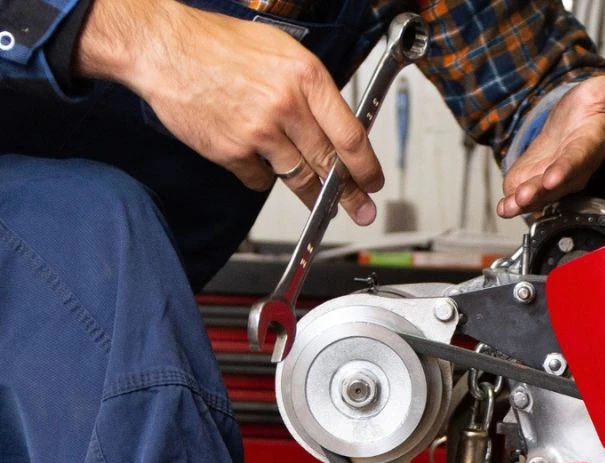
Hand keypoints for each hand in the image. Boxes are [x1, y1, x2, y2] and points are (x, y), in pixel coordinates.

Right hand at [75, 0, 383, 221]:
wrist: (166, 49)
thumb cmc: (218, 45)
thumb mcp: (279, 51)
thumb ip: (309, 88)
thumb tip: (333, 123)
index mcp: (305, 77)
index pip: (350, 134)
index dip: (366, 166)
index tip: (373, 182)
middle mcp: (286, 106)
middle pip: (328, 164)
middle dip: (348, 194)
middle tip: (360, 210)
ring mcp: (259, 133)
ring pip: (297, 178)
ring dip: (309, 193)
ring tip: (316, 201)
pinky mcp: (233, 153)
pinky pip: (260, 180)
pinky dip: (262, 175)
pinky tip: (255, 158)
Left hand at [498, 57, 604, 217]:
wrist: (565, 126)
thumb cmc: (584, 111)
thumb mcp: (601, 89)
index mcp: (588, 146)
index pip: (578, 159)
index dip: (567, 168)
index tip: (555, 176)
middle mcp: (572, 170)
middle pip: (557, 184)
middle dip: (542, 190)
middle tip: (526, 195)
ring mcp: (553, 182)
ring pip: (540, 196)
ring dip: (525, 201)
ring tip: (511, 204)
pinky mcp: (535, 186)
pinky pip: (524, 198)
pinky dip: (512, 204)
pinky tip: (504, 207)